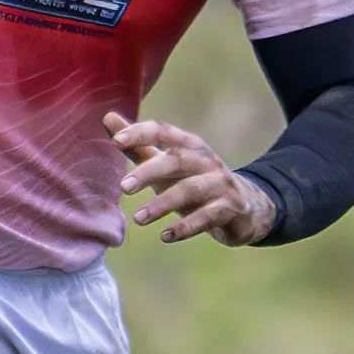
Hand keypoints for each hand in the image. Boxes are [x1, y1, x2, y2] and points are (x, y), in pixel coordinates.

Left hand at [104, 112, 277, 246]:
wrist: (246, 207)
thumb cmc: (194, 182)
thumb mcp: (166, 164)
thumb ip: (139, 146)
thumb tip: (108, 117)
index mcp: (189, 146)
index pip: (163, 132)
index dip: (141, 133)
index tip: (116, 140)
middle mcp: (206, 161)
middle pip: (177, 160)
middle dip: (149, 172)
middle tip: (123, 187)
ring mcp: (221, 184)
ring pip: (191, 190)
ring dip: (163, 204)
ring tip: (138, 219)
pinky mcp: (230, 208)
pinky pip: (208, 217)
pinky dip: (186, 227)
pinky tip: (165, 236)